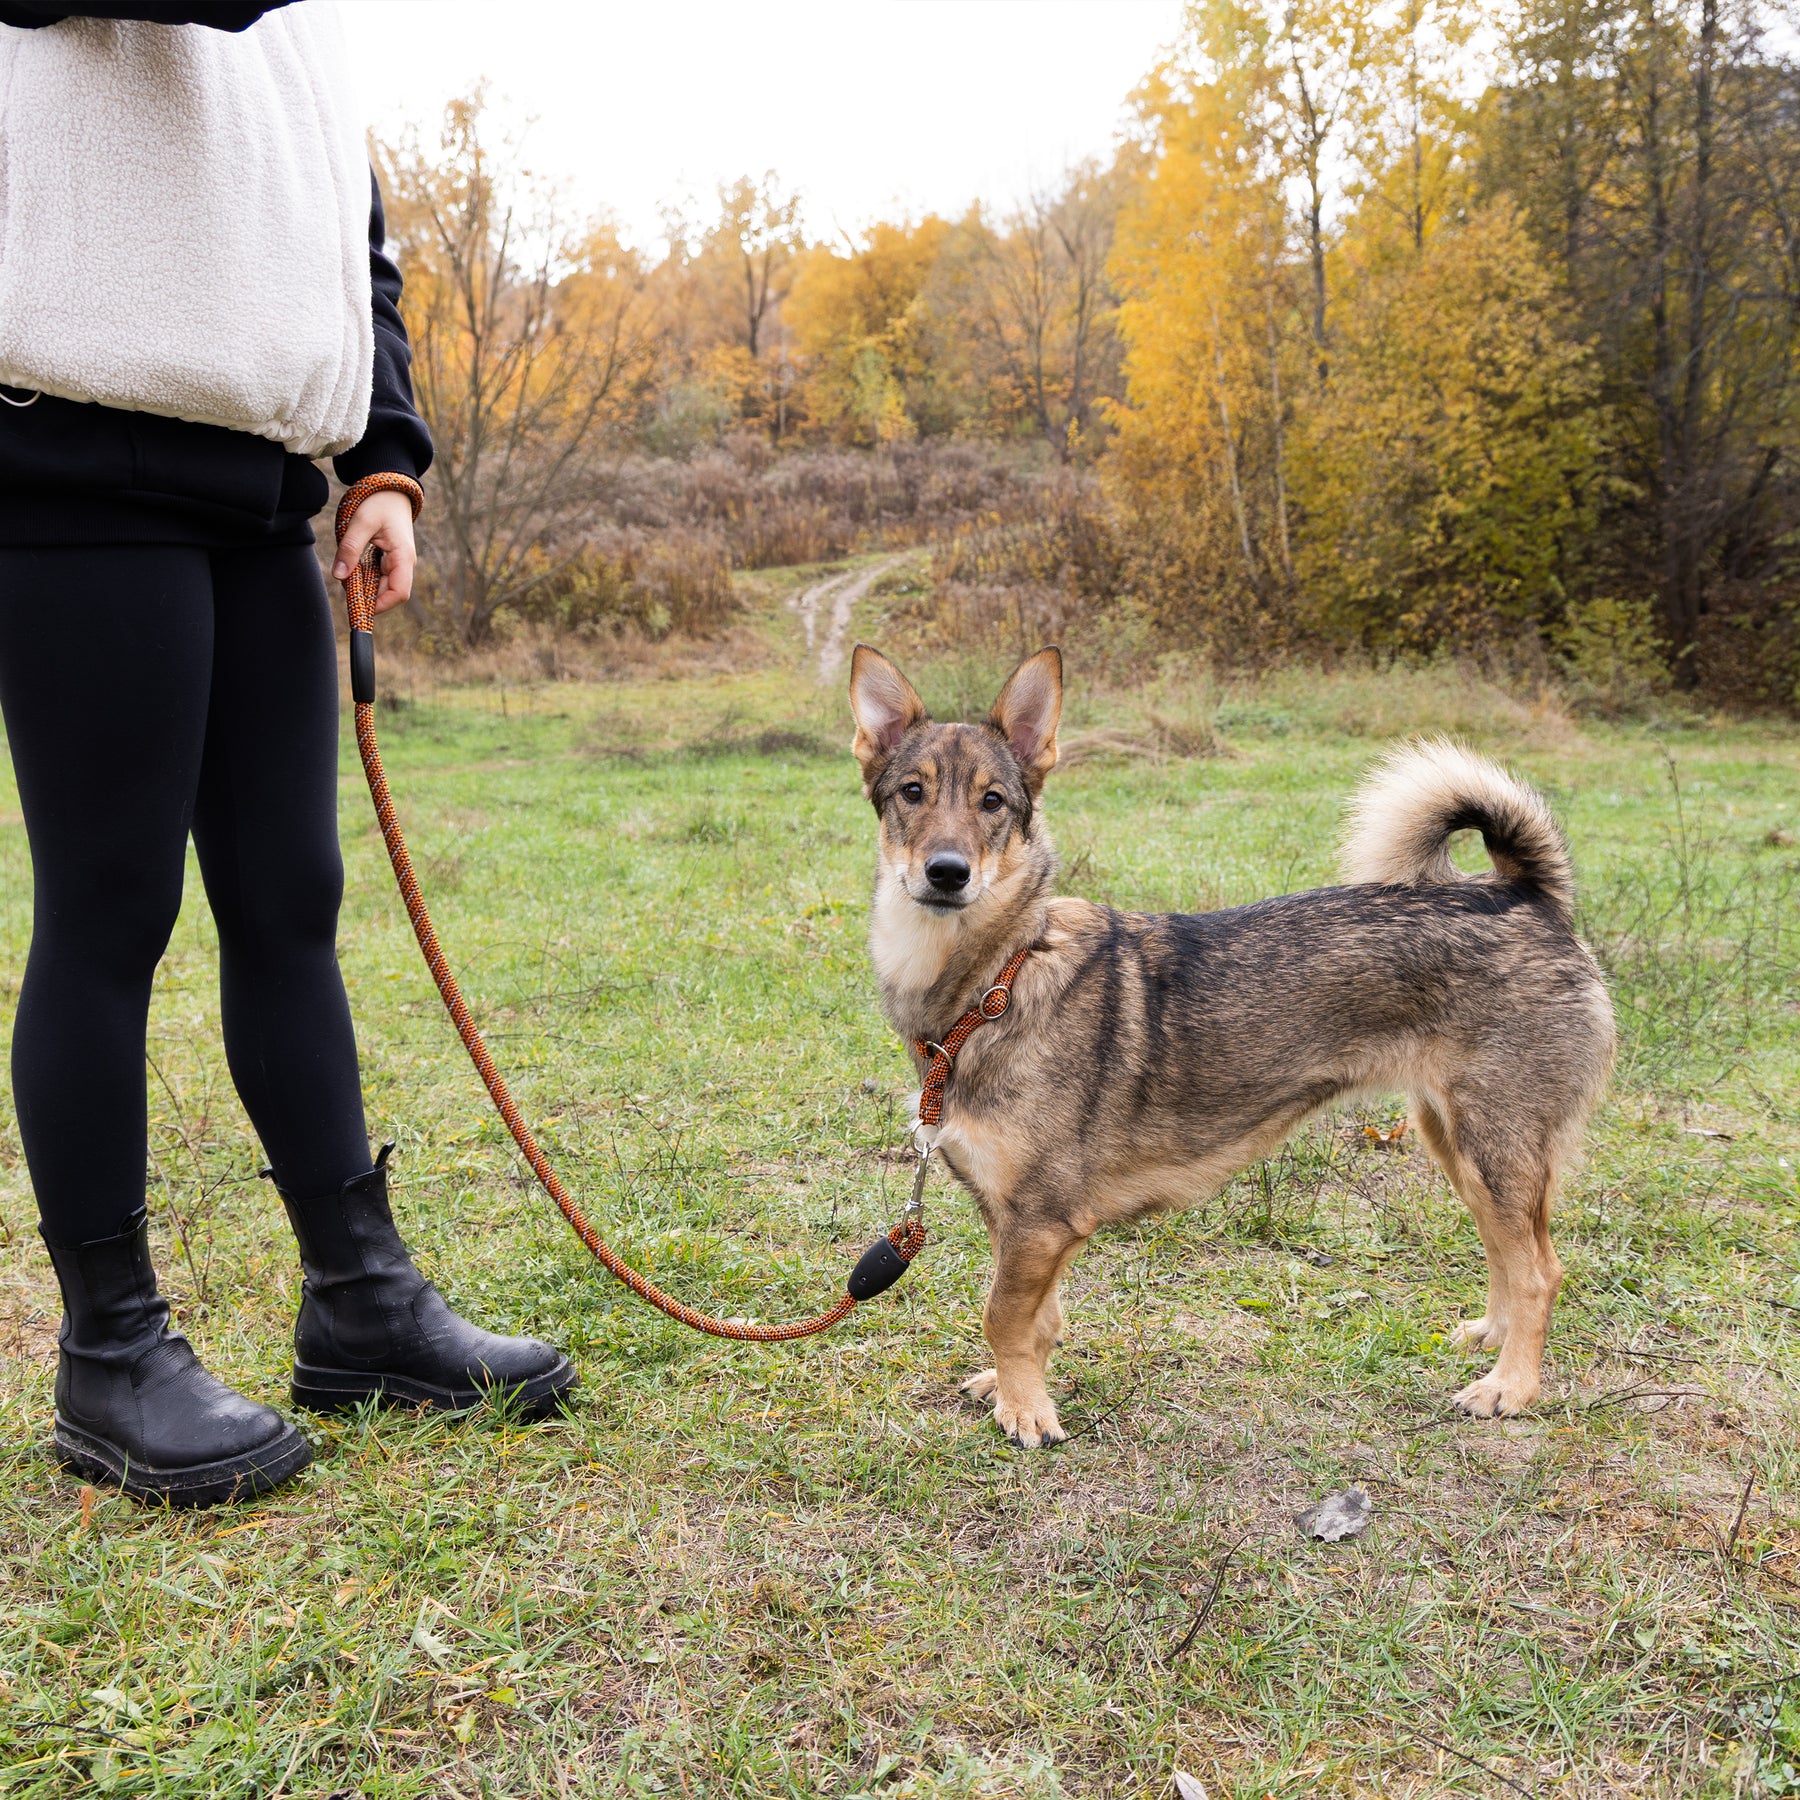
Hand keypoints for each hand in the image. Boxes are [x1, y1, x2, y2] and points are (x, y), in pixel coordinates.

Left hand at [332, 487, 416, 613]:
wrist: (391, 490)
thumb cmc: (380, 503)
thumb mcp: (361, 523)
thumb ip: (349, 549)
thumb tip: (339, 576)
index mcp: (403, 557)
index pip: (399, 593)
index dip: (381, 605)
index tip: (359, 606)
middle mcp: (404, 564)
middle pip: (389, 593)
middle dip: (368, 595)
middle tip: (345, 586)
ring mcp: (397, 563)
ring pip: (382, 586)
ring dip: (364, 586)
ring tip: (348, 572)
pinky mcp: (390, 560)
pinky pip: (378, 576)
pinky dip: (364, 576)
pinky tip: (353, 567)